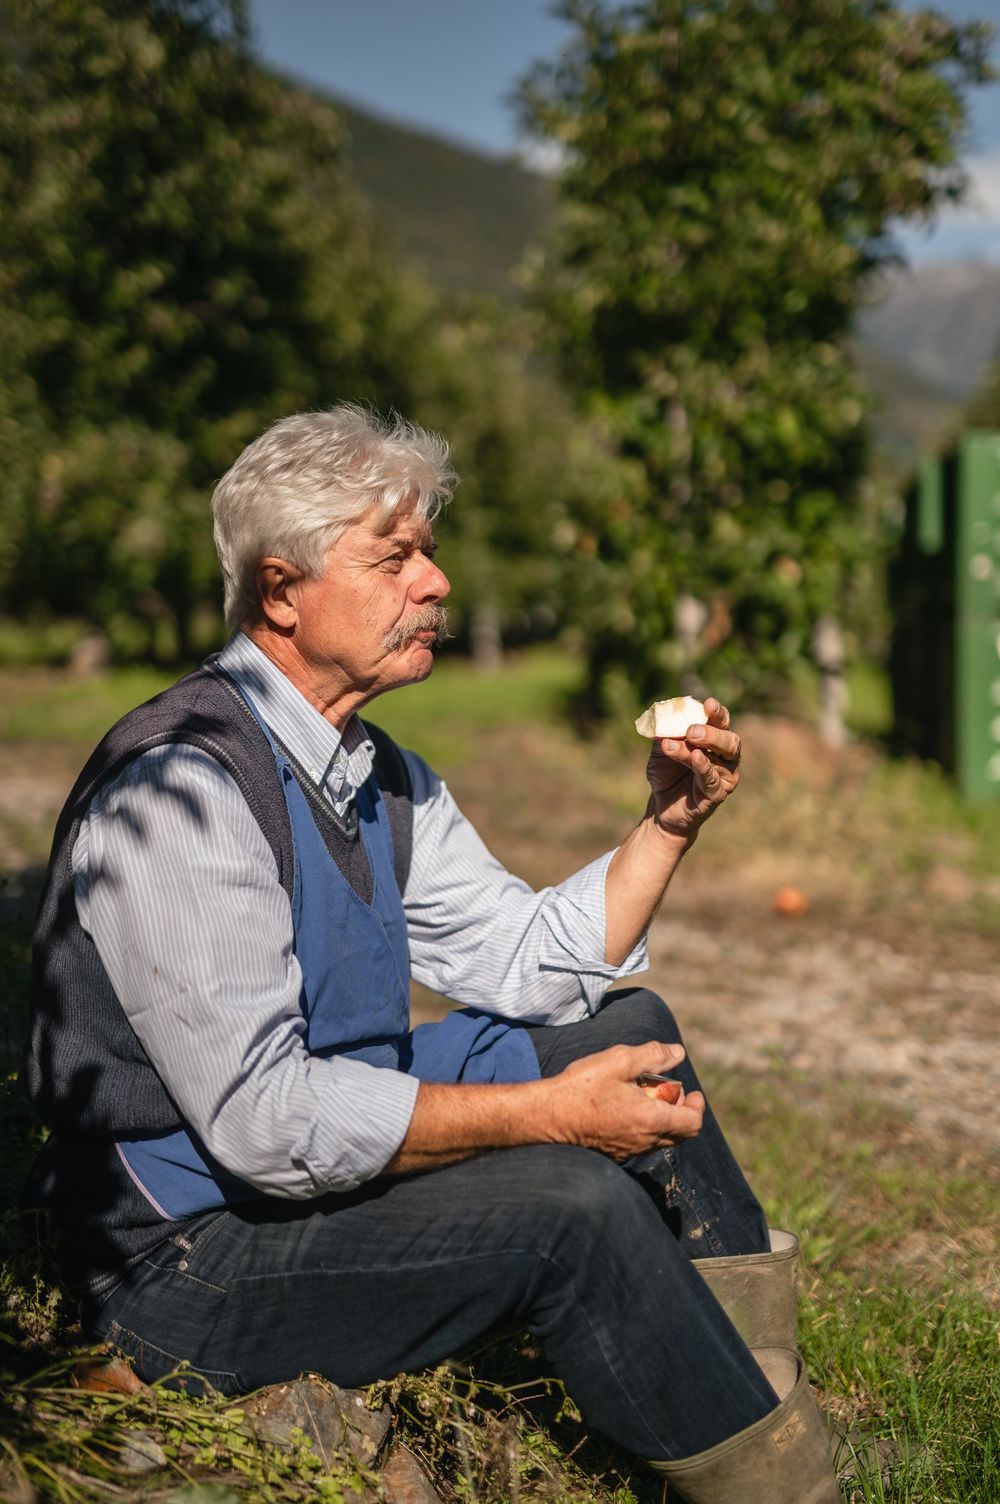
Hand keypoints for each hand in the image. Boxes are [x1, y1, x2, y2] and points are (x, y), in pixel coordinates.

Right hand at [546, 1042, 704, 1160]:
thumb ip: (653, 1055)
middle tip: (669, 1091)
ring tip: (644, 1095)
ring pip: (661, 1139)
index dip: (697, 1106)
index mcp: (651, 1120)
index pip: (693, 1123)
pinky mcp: (614, 1153)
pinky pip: (642, 1143)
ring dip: (663, 1118)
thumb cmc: (583, 1087)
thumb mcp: (619, 1060)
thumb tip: (677, 1052)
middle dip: (682, 1111)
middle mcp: (644, 1141)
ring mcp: (629, 1150)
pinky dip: (645, 1127)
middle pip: (681, 1134)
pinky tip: (625, 1108)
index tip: (692, 1091)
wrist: (548, 1116)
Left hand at [646, 696, 740, 839]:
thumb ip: (664, 733)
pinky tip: (695, 758)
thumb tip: (662, 716)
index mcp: (715, 739)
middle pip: (729, 741)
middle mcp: (726, 757)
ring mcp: (725, 776)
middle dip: (711, 733)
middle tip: (691, 730)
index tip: (708, 703)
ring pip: (717, 760)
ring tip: (676, 744)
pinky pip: (713, 780)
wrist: (661, 805)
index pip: (721, 722)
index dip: (717, 712)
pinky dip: (704, 767)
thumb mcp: (661, 749)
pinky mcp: (717, 794)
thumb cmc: (666, 773)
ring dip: (695, 751)